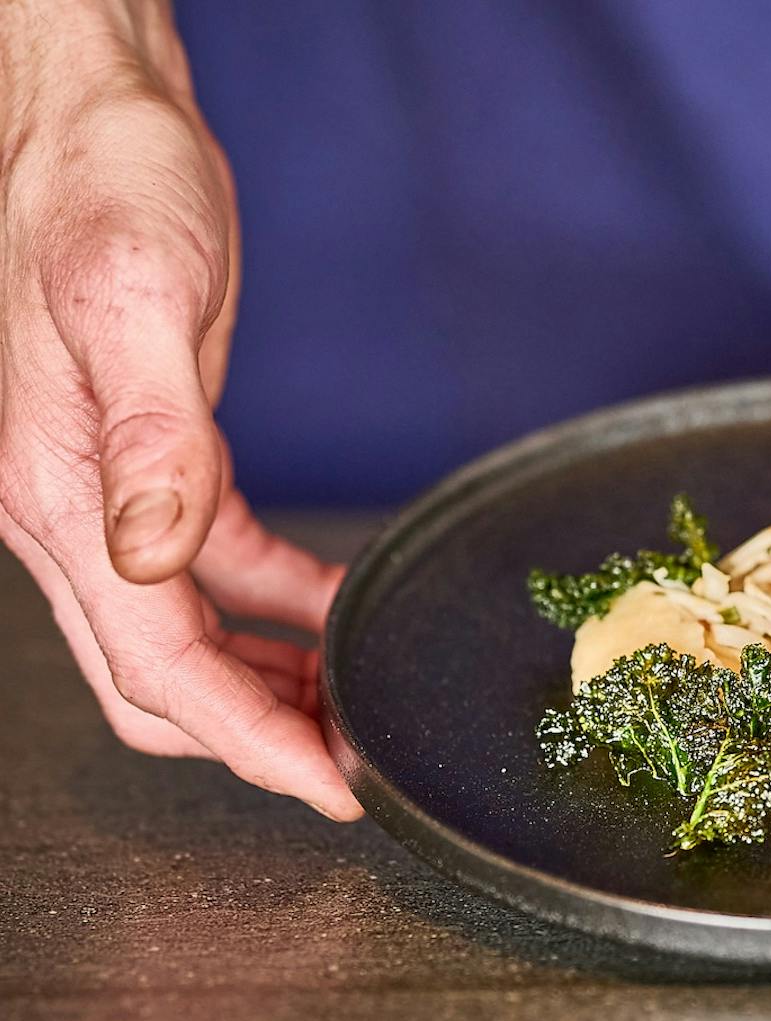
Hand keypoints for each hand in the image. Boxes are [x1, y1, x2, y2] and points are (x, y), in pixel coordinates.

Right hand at [0, 2, 358, 817]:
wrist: (99, 124)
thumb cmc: (102, 187)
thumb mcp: (131, 297)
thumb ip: (149, 434)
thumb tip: (154, 553)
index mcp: (57, 497)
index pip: (159, 665)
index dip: (249, 740)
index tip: (332, 789)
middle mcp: (74, 515)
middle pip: (165, 679)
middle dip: (259, 737)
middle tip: (356, 768)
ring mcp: (112, 497)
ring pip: (190, 638)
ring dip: (271, 681)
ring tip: (357, 704)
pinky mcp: (161, 465)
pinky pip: (221, 567)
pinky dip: (281, 602)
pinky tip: (338, 608)